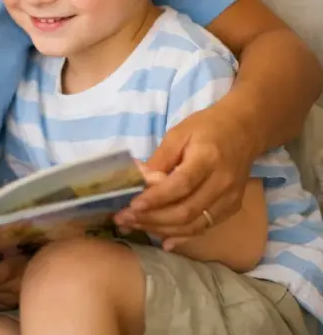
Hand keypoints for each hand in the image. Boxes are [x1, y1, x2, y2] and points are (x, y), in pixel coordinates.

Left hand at [115, 104, 252, 239]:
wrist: (243, 131)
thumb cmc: (206, 128)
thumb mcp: (178, 134)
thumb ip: (159, 160)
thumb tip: (138, 180)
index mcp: (208, 159)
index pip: (180, 185)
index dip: (156, 198)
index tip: (132, 205)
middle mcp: (222, 183)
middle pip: (186, 211)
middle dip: (152, 219)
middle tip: (124, 219)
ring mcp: (229, 199)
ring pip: (194, 224)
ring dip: (162, 229)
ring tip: (135, 226)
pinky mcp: (231, 209)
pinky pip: (204, 227)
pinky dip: (182, 236)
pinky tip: (162, 239)